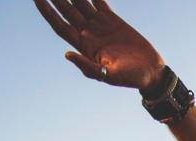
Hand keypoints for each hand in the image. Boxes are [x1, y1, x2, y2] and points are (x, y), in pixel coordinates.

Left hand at [35, 0, 164, 89]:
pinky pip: (98, 1)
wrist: (149, 72)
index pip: (59, 24)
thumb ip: (88, 66)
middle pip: (66, 10)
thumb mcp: (107, 75)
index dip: (46, 11)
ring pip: (79, 2)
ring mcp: (99, 25)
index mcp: (83, 45)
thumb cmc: (128, 78)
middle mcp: (87, 32)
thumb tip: (67, 54)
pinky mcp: (112, 19)